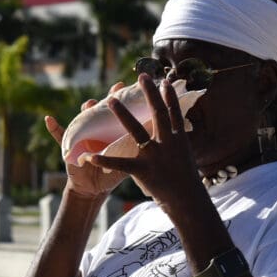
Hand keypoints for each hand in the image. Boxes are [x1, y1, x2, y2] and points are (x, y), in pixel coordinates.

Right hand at [46, 84, 127, 198]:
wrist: (93, 188)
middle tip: (115, 90)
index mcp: (111, 132)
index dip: (122, 99)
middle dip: (107, 99)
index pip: (118, 112)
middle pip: (101, 110)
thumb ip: (136, 151)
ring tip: (89, 105)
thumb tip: (154, 140)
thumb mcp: (125, 162)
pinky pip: (60, 136)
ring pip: (83, 119)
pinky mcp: (71, 147)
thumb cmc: (110, 173)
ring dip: (85, 111)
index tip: (128, 88)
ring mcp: (83, 136)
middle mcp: (97, 130)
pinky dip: (54, 128)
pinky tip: (48, 119)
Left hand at [87, 74, 198, 205]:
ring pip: (136, 131)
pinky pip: (120, 164)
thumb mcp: (185, 156)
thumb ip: (177, 141)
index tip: (164, 80)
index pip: (174, 113)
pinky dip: (105, 160)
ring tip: (110, 100)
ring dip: (122, 114)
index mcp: (179, 139)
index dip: (169, 96)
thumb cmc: (186, 179)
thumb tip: (178, 129)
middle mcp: (167, 143)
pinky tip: (90, 156)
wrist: (187, 200)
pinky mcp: (142, 170)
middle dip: (149, 94)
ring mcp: (154, 156)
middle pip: (158, 113)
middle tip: (142, 76)